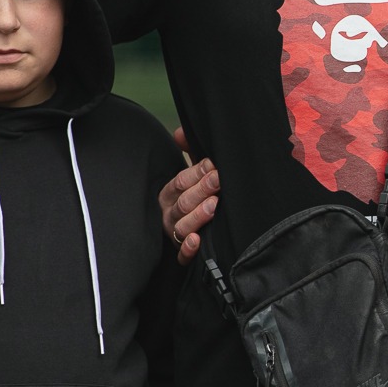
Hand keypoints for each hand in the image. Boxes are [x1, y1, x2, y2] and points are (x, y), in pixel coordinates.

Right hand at [158, 129, 217, 265]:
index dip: (195, 173)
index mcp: (170, 194)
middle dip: (200, 190)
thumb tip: (180, 132)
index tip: (213, 165)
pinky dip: (188, 249)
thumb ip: (190, 154)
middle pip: (183, 202)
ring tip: (213, 206)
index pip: (180, 182)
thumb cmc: (195, 198)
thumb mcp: (193, 176)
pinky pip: (182, 255)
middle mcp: (169, 214)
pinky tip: (197, 241)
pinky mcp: (182, 254)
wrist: (196, 231)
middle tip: (218, 180)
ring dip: (197, 216)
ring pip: (182, 226)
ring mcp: (174, 234)